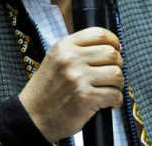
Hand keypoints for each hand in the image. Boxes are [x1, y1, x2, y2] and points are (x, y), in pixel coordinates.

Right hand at [18, 27, 123, 141]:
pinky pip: (114, 94)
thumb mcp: (56, 59)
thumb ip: (78, 50)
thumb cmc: (47, 89)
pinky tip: (110, 103)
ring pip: (116, 74)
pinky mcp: (85, 98)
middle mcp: (71, 59)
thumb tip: (112, 47)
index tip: (116, 50)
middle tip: (112, 75)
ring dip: (119, 84)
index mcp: (64, 46)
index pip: (99, 34)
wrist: (32, 117)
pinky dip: (116, 100)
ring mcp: (78, 79)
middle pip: (112, 54)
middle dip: (118, 65)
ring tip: (112, 89)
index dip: (114, 41)